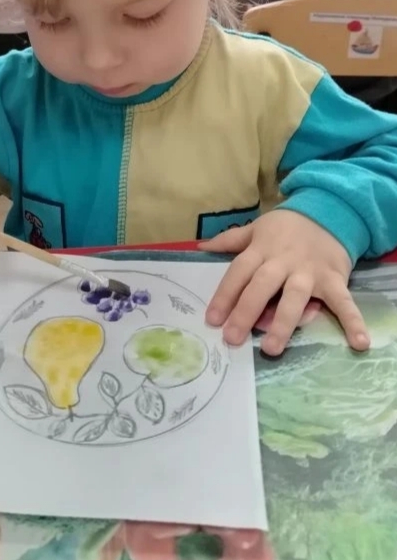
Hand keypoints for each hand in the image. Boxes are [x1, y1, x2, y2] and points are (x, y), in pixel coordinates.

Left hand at [201, 209, 369, 354]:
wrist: (329, 212)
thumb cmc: (287, 227)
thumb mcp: (257, 228)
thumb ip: (230, 240)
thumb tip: (200, 247)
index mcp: (261, 249)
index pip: (238, 272)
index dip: (224, 295)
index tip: (212, 319)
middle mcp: (283, 261)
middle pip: (262, 285)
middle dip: (246, 311)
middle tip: (233, 338)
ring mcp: (309, 271)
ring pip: (294, 296)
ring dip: (283, 322)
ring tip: (271, 348)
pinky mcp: (333, 278)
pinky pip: (343, 301)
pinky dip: (352, 321)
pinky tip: (358, 342)